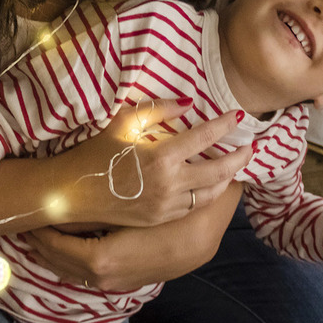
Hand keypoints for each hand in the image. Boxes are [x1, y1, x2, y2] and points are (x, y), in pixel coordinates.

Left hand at [27, 180, 243, 290]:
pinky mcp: (123, 280)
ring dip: (52, 254)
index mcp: (99, 257)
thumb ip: (99, 196)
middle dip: (40, 243)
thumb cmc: (165, 214)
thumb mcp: (131, 198)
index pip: (54, 246)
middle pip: (57, 261)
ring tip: (38, 234)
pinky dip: (70, 261)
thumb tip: (66, 187)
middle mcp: (101, 275)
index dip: (38, 229)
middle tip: (24, 225)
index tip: (28, 214)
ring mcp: (112, 281)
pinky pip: (84, 273)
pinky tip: (66, 247)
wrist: (199, 238)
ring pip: (69, 270)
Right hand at [60, 99, 251, 226]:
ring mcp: (166, 205)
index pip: (204, 137)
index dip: (224, 125)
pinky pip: (193, 206)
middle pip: (219, 170)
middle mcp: (169, 184)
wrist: (71, 194)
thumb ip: (156, 110)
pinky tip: (211, 184)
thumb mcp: (123, 123)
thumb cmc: (94, 153)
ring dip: (228, 178)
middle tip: (251, 146)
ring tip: (236, 165)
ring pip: (211, 193)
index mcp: (161, 156)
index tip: (238, 116)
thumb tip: (186, 104)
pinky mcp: (160, 218)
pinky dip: (208, 194)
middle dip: (239, 157)